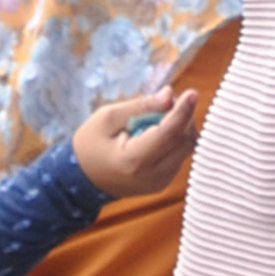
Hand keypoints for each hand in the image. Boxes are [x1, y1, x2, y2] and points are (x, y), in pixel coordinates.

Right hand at [72, 86, 205, 198]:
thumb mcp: (108, 118)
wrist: (82, 180)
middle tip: (166, 101)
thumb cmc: (91, 145)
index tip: (192, 93)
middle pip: (184, 141)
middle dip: (183, 116)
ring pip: (186, 148)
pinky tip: (155, 133)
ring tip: (155, 119)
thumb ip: (141, 106)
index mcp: (134, 161)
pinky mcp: (164, 182)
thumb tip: (170, 94)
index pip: (169, 134)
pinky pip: (180, 155)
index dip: (183, 111)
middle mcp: (153, 176)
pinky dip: (175, 139)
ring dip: (179, 127)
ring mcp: (160, 182)